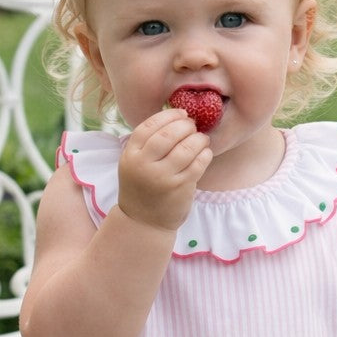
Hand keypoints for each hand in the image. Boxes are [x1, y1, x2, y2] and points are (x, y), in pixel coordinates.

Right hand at [116, 110, 212, 233]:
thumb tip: (177, 118)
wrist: (143, 223)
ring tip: (202, 139)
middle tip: (193, 125)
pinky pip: (197, 164)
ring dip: (198, 139)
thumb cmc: (143, 188)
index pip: (149, 126)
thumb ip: (148, 144)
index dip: (168, 116)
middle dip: (185, 125)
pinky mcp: (179, 188)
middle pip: (168, 134)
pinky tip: (206, 152)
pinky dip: (205, 154)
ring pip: (186, 148)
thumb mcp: (135, 164)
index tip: (181, 113)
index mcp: (131, 155)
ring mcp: (162, 177)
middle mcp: (144, 165)